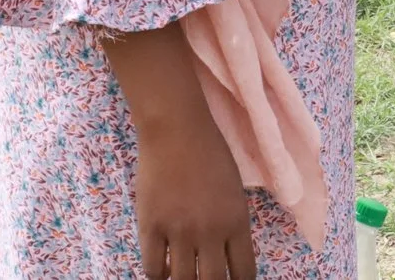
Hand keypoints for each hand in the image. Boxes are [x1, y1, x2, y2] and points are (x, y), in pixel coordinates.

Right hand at [104, 23, 256, 279]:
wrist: (178, 130)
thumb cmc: (211, 154)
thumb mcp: (235, 191)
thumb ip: (232, 225)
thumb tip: (227, 257)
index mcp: (237, 222)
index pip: (243, 273)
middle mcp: (210, 231)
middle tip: (206, 279)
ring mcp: (179, 230)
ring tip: (184, 276)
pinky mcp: (151, 226)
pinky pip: (153, 268)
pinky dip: (158, 275)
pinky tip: (163, 269)